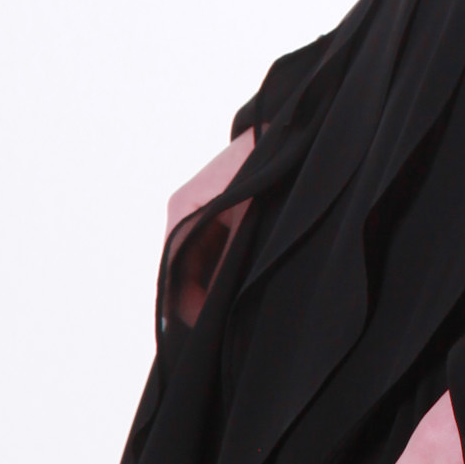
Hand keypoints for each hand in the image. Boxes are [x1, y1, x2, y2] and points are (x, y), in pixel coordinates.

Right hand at [164, 128, 256, 328]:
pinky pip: (213, 252)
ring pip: (198, 263)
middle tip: (224, 331)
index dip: (185, 303)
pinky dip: (223, 271)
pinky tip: (239, 290)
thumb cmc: (268, 167)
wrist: (291, 132)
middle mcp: (186, 210)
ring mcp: (201, 212)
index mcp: (184, 208)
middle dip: (201, 299)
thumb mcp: (249, 218)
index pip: (173, 268)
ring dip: (213, 286)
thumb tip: (215, 307)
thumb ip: (229, 260)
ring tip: (234, 314)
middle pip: (183, 269)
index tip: (204, 331)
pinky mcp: (219, 214)